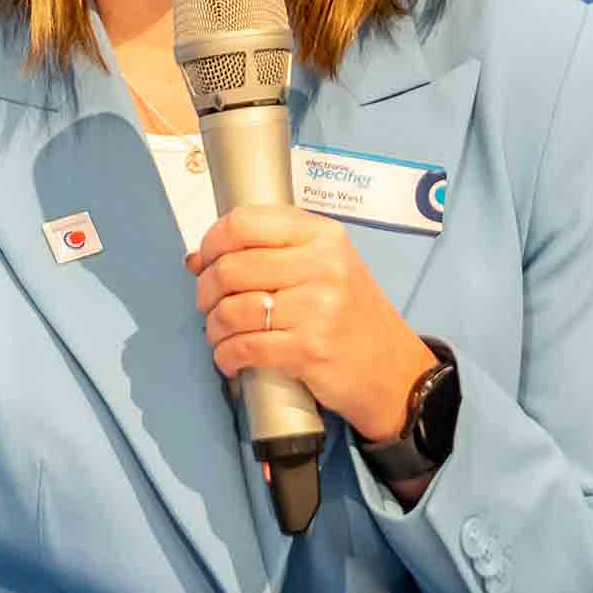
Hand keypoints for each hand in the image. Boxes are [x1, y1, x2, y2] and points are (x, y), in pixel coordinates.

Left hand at [186, 203, 436, 440]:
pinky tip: (230, 359)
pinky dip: (226, 356)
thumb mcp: (327, 265)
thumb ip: (273, 253)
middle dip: (207, 290)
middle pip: (232, 267)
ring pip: (233, 310)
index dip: (212, 242)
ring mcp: (318, 308)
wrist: (394, 370)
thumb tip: (198, 259)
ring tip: (220, 335)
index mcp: (323, 235)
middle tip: (209, 304)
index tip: (205, 261)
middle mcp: (323, 265)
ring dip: (214, 327)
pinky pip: (244, 347)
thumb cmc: (353, 316)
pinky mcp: (309, 349)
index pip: (245, 222)